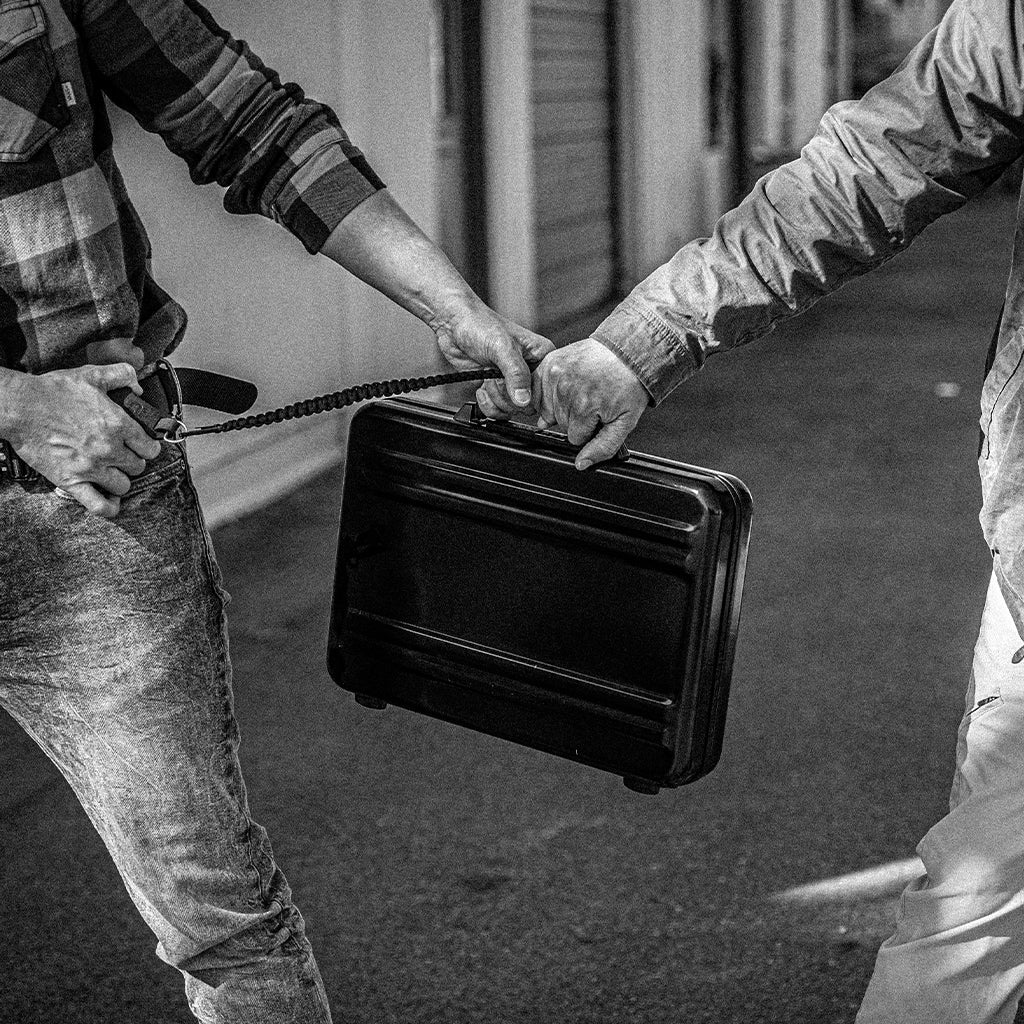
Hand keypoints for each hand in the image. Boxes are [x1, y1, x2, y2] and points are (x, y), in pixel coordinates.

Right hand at [4, 363, 163, 517]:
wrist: (20, 407)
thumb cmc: (53, 391)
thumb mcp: (92, 374)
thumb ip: (121, 374)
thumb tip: (138, 386)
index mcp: (118, 425)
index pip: (150, 448)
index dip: (148, 447)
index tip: (142, 446)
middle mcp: (109, 449)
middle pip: (138, 467)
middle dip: (133, 462)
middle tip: (123, 456)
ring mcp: (91, 468)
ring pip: (124, 485)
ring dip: (121, 479)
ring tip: (113, 472)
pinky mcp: (71, 481)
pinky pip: (99, 505)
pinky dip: (109, 507)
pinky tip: (111, 500)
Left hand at [432, 298, 552, 408]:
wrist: (453, 324)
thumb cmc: (480, 324)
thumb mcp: (502, 347)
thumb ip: (516, 374)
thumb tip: (524, 400)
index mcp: (541, 356)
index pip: (547, 388)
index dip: (531, 394)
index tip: (513, 386)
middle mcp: (530, 371)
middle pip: (529, 403)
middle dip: (507, 395)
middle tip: (495, 377)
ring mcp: (512, 382)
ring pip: (513, 409)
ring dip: (495, 398)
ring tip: (486, 378)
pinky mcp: (497, 389)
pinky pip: (499, 410)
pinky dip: (487, 405)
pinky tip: (481, 389)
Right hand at [529, 338, 648, 469]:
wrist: (627, 351)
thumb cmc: (628, 384)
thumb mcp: (624, 422)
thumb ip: (603, 447)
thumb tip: (580, 464)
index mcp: (584, 408)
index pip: (574, 437)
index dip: (588, 429)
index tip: (599, 415)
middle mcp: (566, 392)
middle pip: (560, 423)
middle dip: (576, 418)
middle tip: (593, 401)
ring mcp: (555, 376)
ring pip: (547, 409)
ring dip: (561, 405)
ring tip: (581, 392)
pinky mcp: (549, 363)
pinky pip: (537, 389)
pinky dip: (546, 392)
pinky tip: (562, 388)